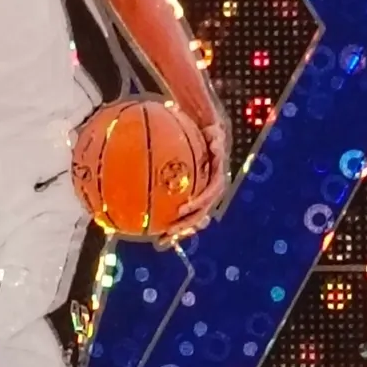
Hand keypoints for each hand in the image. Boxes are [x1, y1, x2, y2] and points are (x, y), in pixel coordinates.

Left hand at [162, 107, 230, 242]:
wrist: (204, 129)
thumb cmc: (203, 126)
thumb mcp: (211, 127)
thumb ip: (214, 134)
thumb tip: (214, 136)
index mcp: (217, 175)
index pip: (212, 192)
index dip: (200, 202)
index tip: (184, 208)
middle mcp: (211, 189)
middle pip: (202, 213)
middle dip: (187, 224)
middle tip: (171, 230)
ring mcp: (200, 196)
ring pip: (192, 218)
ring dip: (178, 231)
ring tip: (162, 240)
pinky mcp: (189, 198)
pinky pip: (178, 212)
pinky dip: (166, 222)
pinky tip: (149, 231)